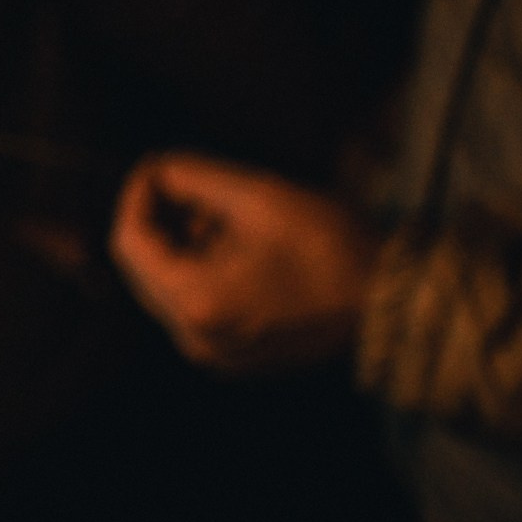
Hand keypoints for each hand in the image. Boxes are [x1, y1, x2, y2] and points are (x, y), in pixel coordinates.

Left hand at [110, 151, 372, 373]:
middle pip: (142, 267)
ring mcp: (212, 353)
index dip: (136, 195)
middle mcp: (194, 338)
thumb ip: (193, 178)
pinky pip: (193, 305)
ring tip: (226, 217)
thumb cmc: (332, 248)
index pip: (129, 241)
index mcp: (196, 302)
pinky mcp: (232, 356)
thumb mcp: (258, 196)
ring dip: (182, 244)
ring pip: (166, 285)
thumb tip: (157, 169)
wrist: (391, 303)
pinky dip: (201, 270)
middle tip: (191, 185)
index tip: (158, 166)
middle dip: (160, 220)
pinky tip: (238, 247)